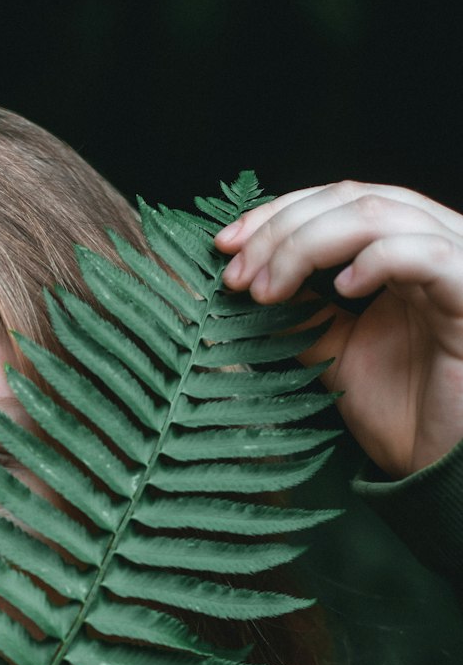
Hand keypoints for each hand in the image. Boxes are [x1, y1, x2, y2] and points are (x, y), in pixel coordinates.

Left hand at [214, 181, 462, 476]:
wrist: (441, 466)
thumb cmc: (403, 413)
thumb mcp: (333, 352)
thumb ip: (302, 312)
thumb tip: (249, 278)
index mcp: (404, 251)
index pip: (337, 202)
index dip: (278, 214)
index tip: (224, 246)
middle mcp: (435, 245)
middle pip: (353, 198)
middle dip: (282, 230)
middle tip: (238, 274)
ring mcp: (458, 264)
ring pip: (381, 215)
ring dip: (308, 244)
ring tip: (269, 289)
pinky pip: (426, 254)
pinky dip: (377, 259)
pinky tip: (342, 287)